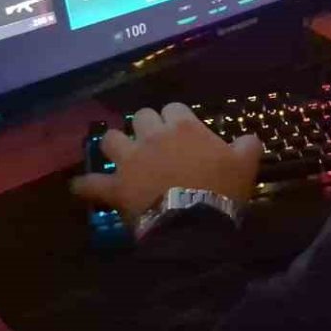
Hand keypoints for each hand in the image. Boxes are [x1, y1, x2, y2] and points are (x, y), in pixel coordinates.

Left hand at [71, 104, 261, 219]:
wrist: (195, 222)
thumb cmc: (222, 189)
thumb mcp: (246, 164)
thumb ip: (247, 145)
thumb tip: (250, 137)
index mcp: (184, 128)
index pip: (174, 108)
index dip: (176, 118)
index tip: (182, 130)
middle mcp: (153, 137)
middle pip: (140, 117)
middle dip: (145, 126)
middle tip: (153, 141)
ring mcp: (131, 160)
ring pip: (112, 139)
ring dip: (114, 144)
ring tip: (119, 154)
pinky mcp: (116, 187)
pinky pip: (92, 183)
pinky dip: (85, 185)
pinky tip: (79, 187)